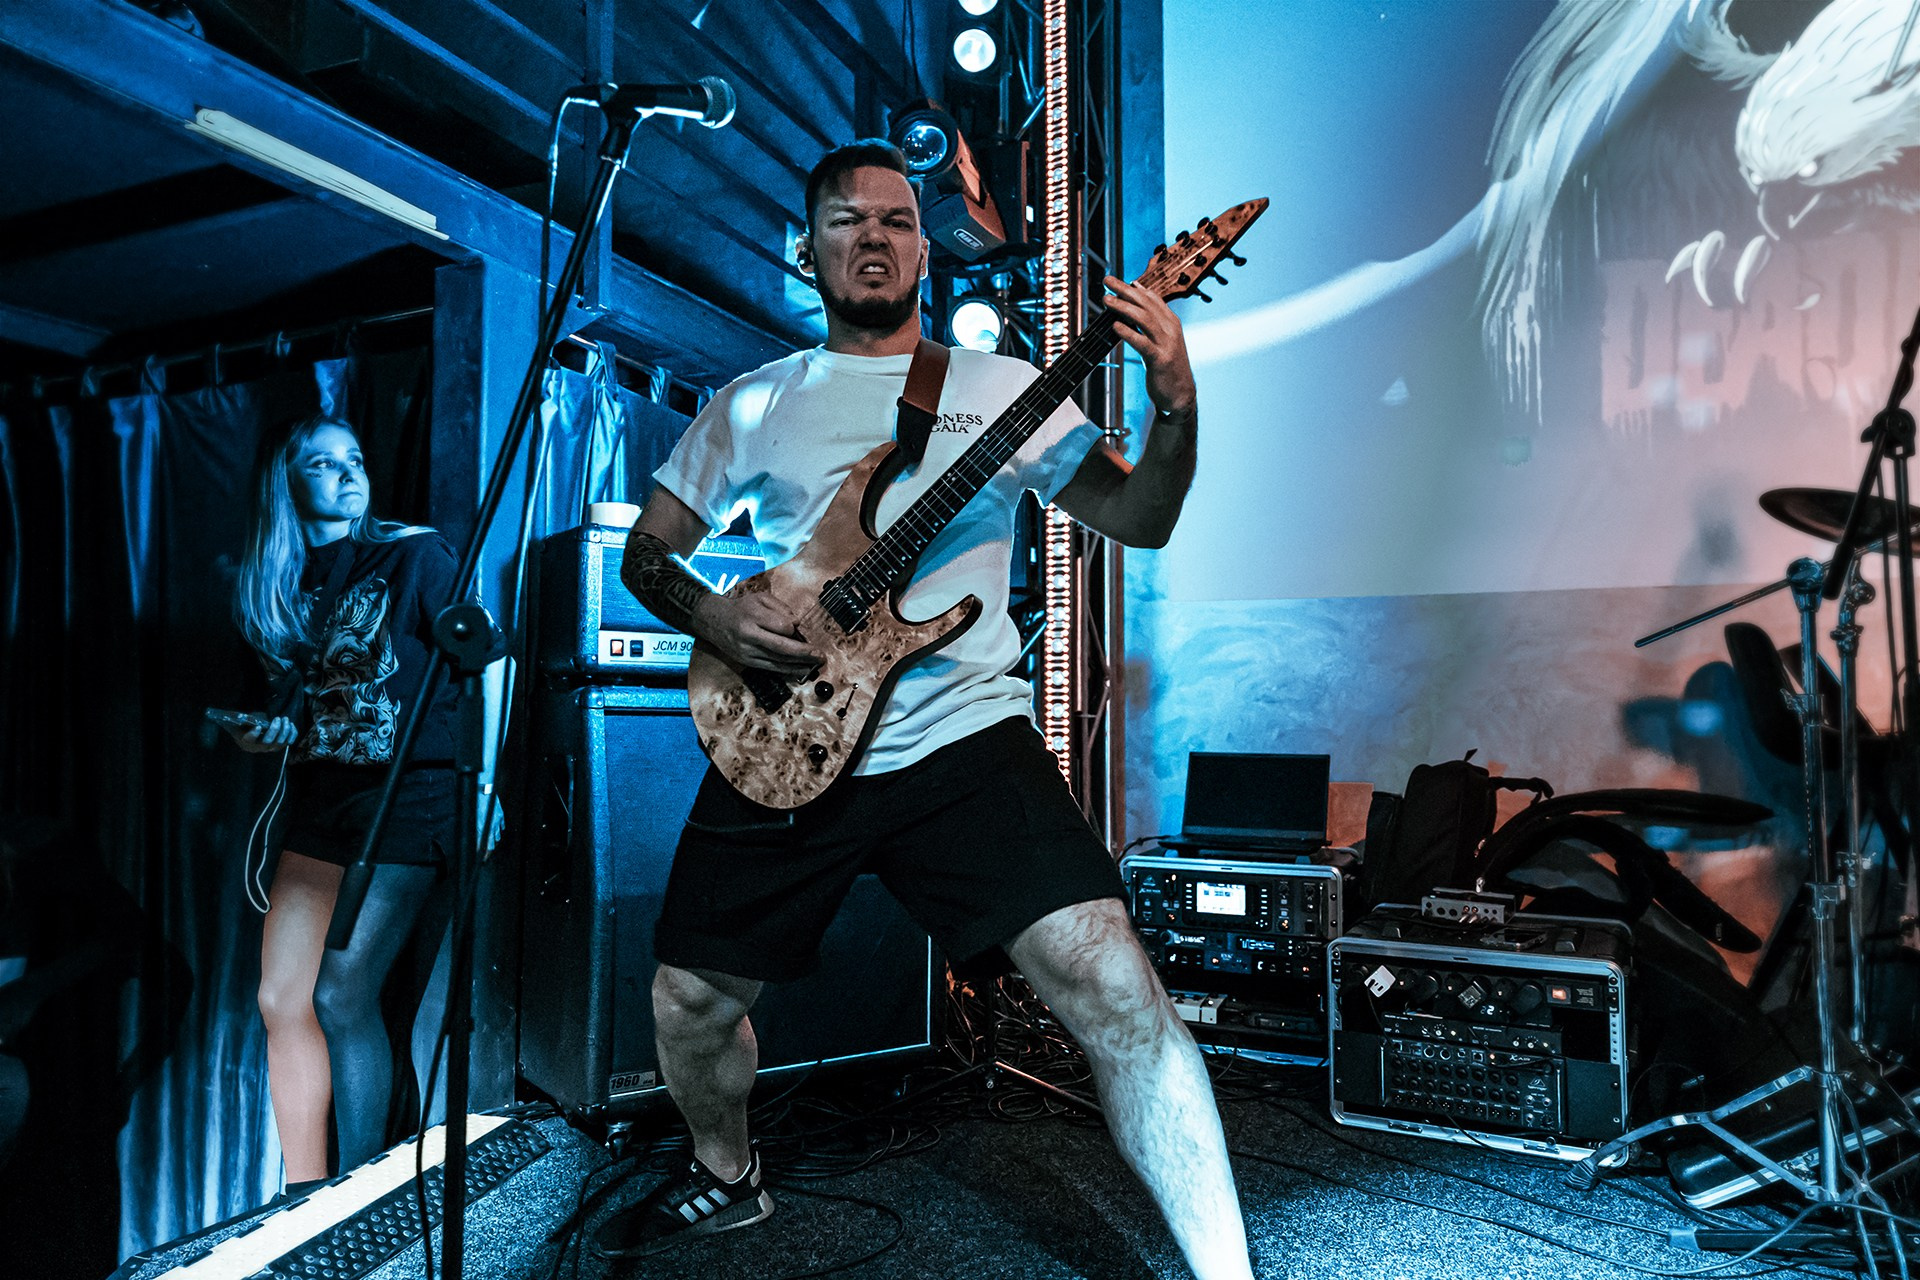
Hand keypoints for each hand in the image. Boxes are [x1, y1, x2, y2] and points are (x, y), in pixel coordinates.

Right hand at [229, 716, 296, 752]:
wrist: (253, 734)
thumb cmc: (247, 726)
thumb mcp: (242, 723)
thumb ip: (245, 720)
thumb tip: (244, 716)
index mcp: (246, 741)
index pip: (249, 740)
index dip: (253, 735)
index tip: (258, 727)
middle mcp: (258, 747)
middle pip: (267, 742)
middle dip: (274, 729)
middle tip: (277, 718)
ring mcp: (270, 748)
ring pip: (279, 743)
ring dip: (285, 730)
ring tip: (285, 719)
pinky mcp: (279, 746)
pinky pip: (288, 742)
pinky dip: (292, 734)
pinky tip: (291, 724)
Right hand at [694, 592, 819, 677]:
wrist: (713, 621)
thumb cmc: (741, 608)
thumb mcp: (760, 598)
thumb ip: (780, 608)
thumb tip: (796, 624)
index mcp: (752, 616)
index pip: (781, 626)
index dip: (793, 628)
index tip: (797, 627)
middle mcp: (749, 635)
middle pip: (781, 647)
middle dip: (804, 653)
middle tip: (820, 655)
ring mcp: (747, 651)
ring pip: (777, 661)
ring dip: (799, 664)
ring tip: (815, 664)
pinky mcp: (747, 662)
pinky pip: (770, 668)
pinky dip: (787, 670)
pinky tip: (800, 670)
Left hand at [1104, 275, 1196, 418]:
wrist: (1180, 394)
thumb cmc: (1166, 366)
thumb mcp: (1161, 340)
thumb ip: (1151, 322)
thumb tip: (1137, 304)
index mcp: (1171, 323)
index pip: (1153, 298)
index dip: (1134, 288)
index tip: (1117, 281)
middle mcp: (1171, 330)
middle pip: (1146, 304)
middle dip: (1125, 291)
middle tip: (1107, 281)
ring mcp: (1166, 344)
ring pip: (1144, 319)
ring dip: (1123, 307)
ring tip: (1107, 300)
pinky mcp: (1160, 360)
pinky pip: (1142, 343)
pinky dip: (1128, 332)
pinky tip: (1115, 326)